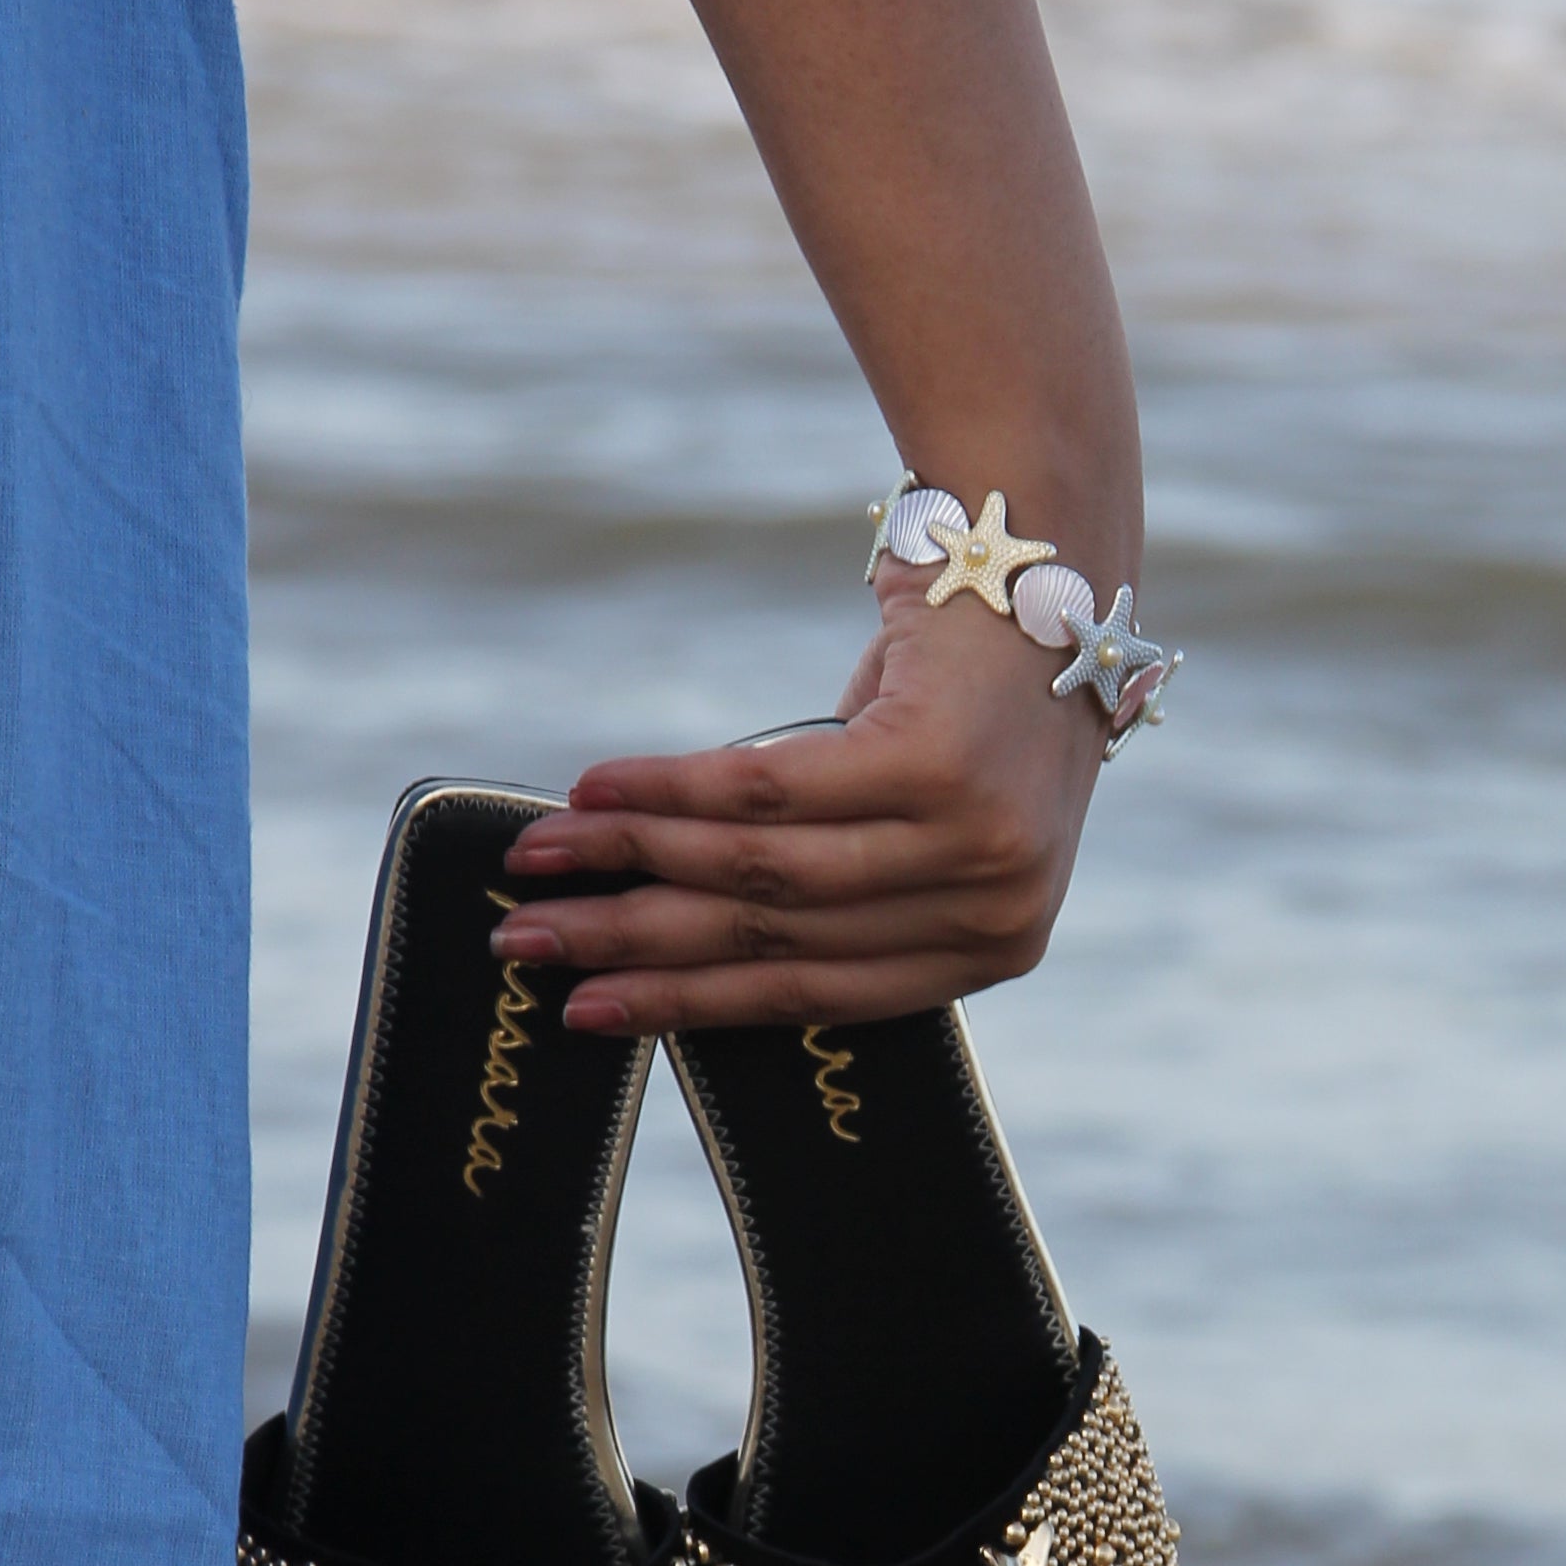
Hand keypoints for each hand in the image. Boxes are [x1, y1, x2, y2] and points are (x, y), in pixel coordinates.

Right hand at [492, 566, 1111, 1029]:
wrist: (1040, 557)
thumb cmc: (958, 695)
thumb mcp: (912, 815)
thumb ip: (830, 884)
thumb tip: (668, 931)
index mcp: (996, 944)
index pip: (817, 990)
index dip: (687, 1001)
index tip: (586, 1008)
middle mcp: (995, 906)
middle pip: (775, 934)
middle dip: (632, 942)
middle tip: (525, 942)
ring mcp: (974, 839)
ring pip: (760, 866)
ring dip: (628, 860)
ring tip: (539, 859)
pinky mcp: (936, 763)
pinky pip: (765, 789)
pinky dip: (665, 789)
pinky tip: (594, 790)